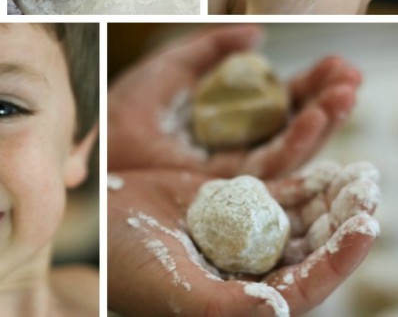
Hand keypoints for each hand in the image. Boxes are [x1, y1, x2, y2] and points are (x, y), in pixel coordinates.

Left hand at [108, 25, 360, 178]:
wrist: (102, 139)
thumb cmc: (128, 104)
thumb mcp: (172, 67)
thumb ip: (211, 49)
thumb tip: (258, 33)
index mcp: (228, 117)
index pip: (279, 100)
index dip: (308, 83)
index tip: (336, 62)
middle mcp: (236, 144)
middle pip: (291, 124)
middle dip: (324, 100)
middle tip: (350, 75)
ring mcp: (233, 169)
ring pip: (290, 147)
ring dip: (322, 120)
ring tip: (345, 93)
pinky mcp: (226, 189)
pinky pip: (268, 167)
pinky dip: (295, 143)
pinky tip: (315, 118)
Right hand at [108, 163, 379, 316]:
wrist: (103, 222)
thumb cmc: (129, 268)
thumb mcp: (176, 291)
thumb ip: (226, 305)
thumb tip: (277, 306)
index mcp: (246, 300)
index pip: (306, 283)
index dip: (339, 258)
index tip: (365, 226)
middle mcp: (254, 268)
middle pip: (311, 246)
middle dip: (342, 221)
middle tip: (368, 193)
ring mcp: (245, 232)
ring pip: (300, 217)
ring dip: (330, 199)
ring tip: (358, 178)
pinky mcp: (232, 202)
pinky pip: (275, 191)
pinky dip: (302, 181)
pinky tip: (325, 169)